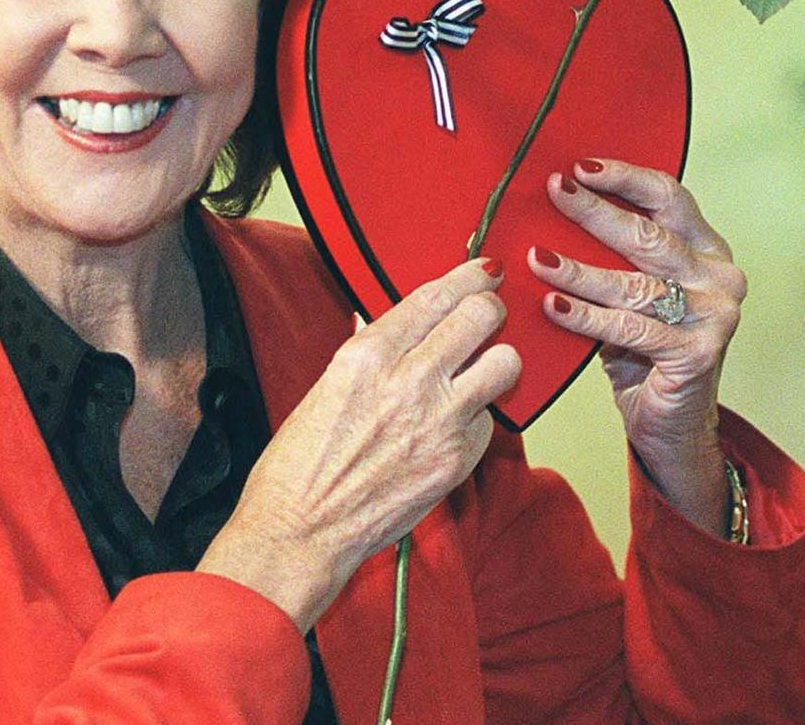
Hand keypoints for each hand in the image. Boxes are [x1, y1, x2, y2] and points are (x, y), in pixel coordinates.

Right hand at [198, 258, 521, 630]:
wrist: (300, 532)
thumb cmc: (299, 466)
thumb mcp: (325, 387)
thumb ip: (366, 351)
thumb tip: (383, 320)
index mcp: (367, 355)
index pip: (436, 296)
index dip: (468, 277)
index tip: (483, 272)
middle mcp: (408, 380)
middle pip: (482, 317)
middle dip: (491, 310)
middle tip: (489, 316)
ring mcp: (438, 422)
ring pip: (505, 365)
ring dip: (499, 362)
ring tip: (484, 368)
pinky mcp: (456, 461)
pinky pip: (490, 423)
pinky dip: (479, 419)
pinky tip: (456, 425)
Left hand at [529, 158, 746, 534]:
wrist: (670, 424)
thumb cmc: (643, 351)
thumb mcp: (629, 294)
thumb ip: (610, 257)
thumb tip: (548, 216)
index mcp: (706, 249)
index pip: (669, 198)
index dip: (625, 178)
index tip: (579, 167)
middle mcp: (719, 276)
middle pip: (648, 235)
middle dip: (594, 211)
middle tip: (553, 191)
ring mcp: (715, 315)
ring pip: (634, 284)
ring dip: (579, 269)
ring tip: (537, 257)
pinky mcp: (698, 352)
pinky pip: (629, 327)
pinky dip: (586, 317)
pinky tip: (553, 306)